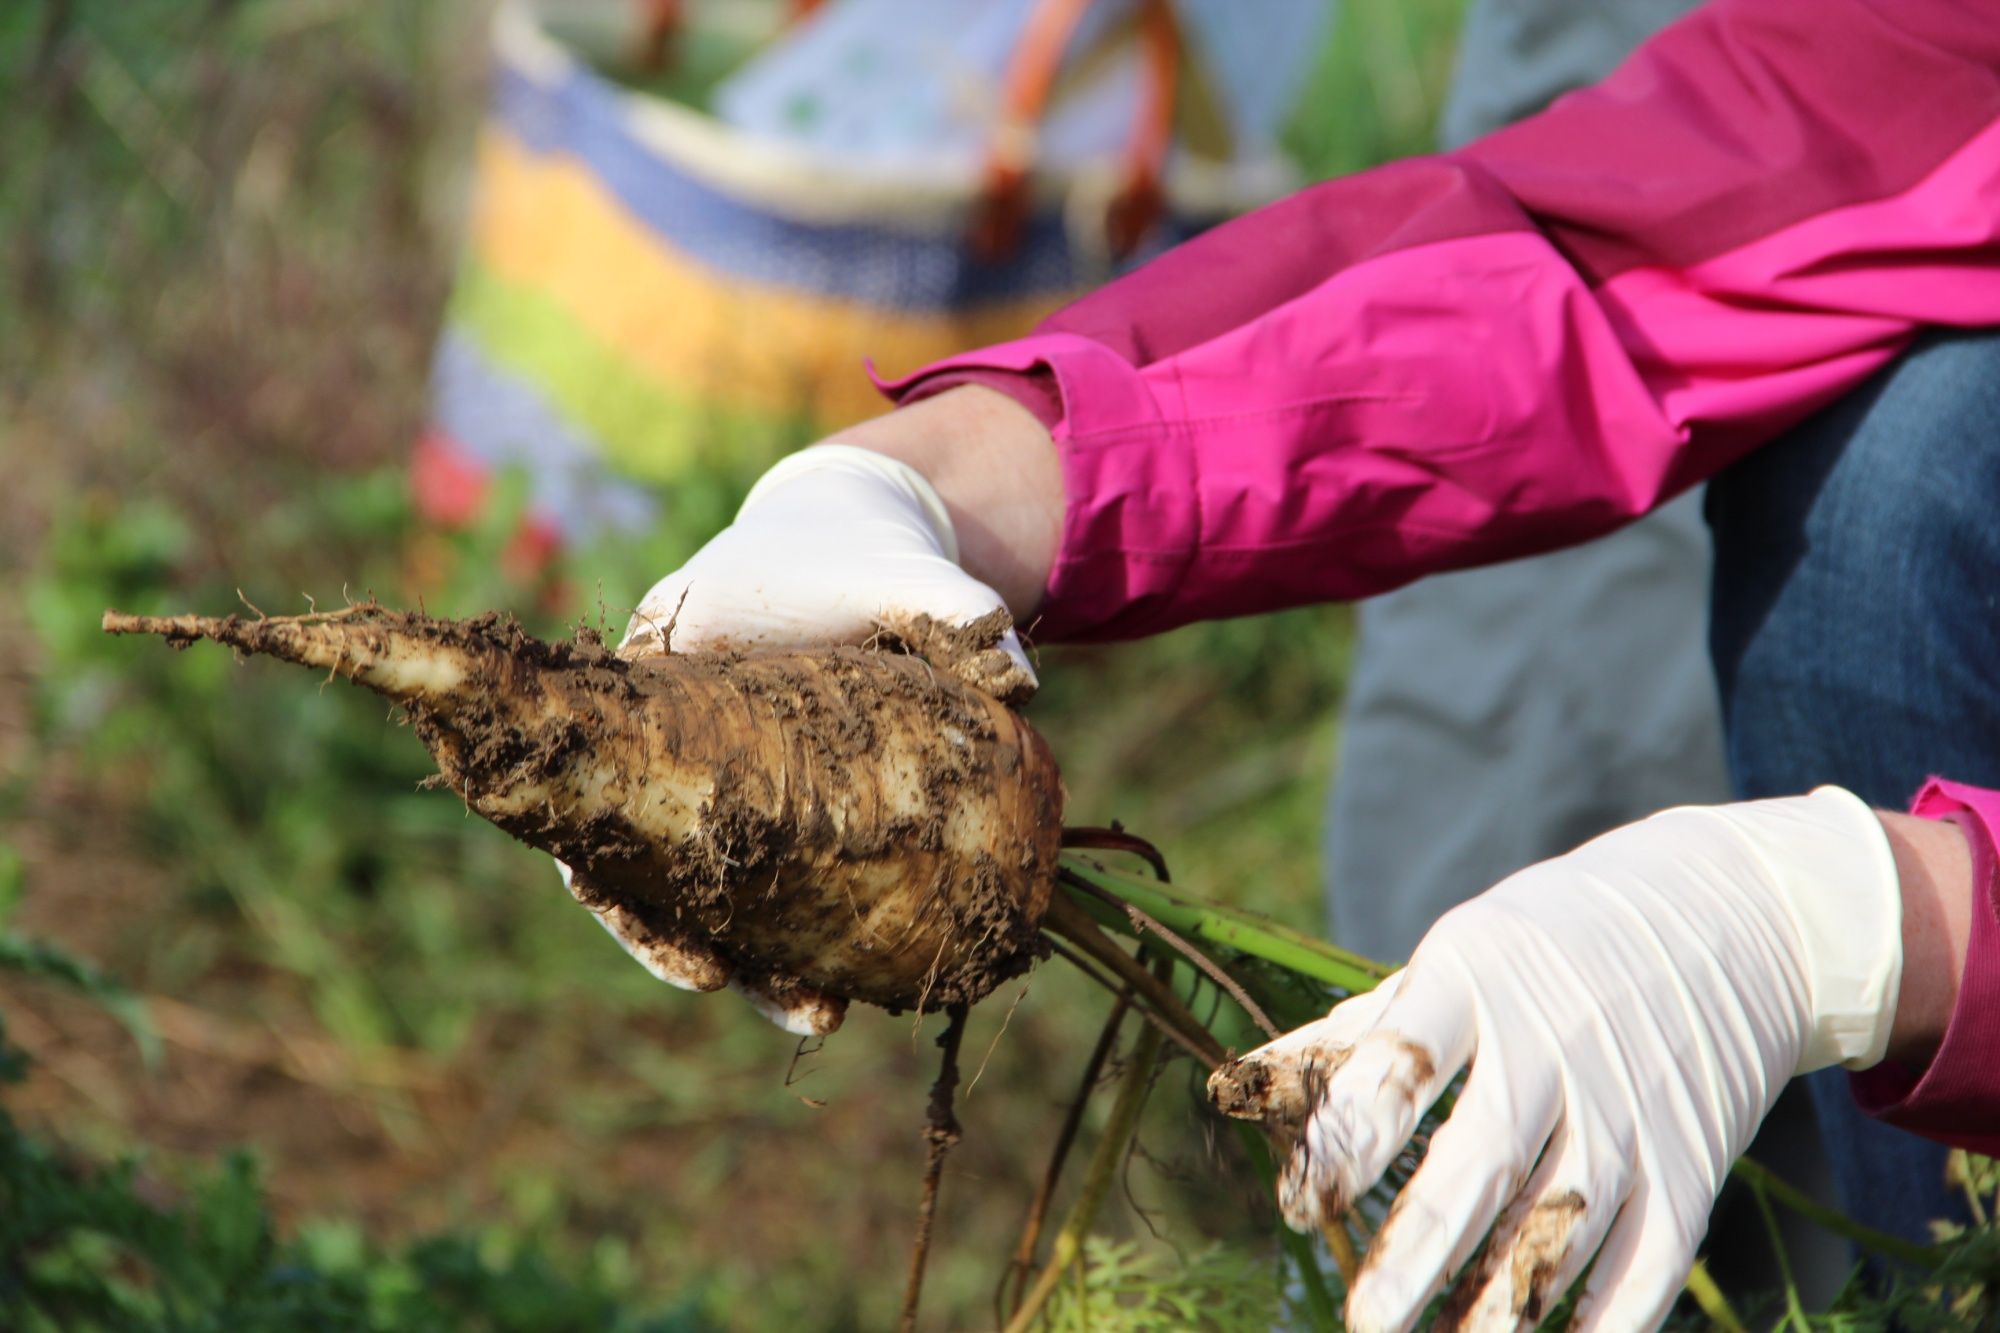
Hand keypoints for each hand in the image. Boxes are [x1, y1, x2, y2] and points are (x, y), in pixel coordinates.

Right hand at [561, 438, 1039, 1032]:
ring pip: (710, 891)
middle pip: (650, 872)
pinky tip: (854, 978)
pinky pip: (772, 883)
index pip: (605, 806)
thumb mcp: (899, 570)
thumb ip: (947, 605)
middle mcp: (670, 747)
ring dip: (756, 963)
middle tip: (796, 1009)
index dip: (632, 905)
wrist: (866, 543)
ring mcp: (718, 784)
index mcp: (660, 682)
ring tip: (823, 1017)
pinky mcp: (774, 808)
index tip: (705, 969)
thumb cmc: (860, 553)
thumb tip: (1019, 676)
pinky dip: (803, 933)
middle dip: (707, 955)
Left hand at [1210, 789, 1904, 1331]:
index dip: (1351, 1137)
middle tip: (1364, 1322)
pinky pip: (1649, 1262)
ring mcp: (1630, 1107)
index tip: (1298, 1204)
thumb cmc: (1545, 948)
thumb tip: (1230, 1093)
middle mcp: (1556, 1044)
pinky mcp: (1692, 1163)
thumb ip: (1347, 1037)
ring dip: (1502, 1307)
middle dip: (1419, 1247)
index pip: (1405, 1061)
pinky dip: (1606, 1324)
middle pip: (1482, 1160)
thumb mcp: (1450, 963)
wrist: (1731, 918)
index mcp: (1477, 979)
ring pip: (1563, 1227)